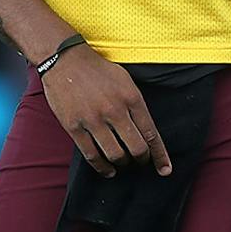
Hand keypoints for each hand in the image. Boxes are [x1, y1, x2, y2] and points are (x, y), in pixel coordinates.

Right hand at [40, 42, 170, 177]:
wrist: (65, 61)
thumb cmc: (98, 70)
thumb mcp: (126, 81)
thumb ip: (136, 104)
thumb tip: (145, 129)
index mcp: (132, 98)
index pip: (151, 134)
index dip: (159, 155)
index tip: (165, 170)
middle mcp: (115, 111)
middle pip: (136, 148)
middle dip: (141, 160)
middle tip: (140, 161)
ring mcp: (93, 120)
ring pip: (115, 154)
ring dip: (122, 163)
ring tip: (123, 163)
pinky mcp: (74, 127)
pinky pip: (91, 154)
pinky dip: (102, 167)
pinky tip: (107, 170)